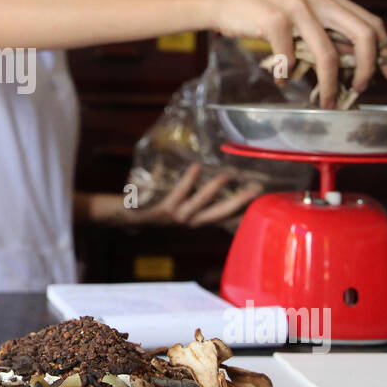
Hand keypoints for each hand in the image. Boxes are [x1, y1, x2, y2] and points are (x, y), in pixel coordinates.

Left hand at [128, 163, 262, 227]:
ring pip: (198, 206)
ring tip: (227, 176)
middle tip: (257, 189)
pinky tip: (195, 167)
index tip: (263, 198)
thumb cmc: (152, 203)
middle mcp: (188, 222)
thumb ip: (190, 190)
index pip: (223, 216)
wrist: (122, 215)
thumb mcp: (175, 199)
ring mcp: (174, 218)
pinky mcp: (160, 211)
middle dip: (238, 203)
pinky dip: (186, 181)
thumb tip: (208, 164)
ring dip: (213, 191)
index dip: (243, 209)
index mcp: (194, 219)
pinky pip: (176, 194)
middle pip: (218, 215)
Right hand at [199, 0, 386, 107]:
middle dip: (367, 67)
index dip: (385, 51)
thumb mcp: (300, 18)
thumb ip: (325, 32)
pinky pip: (290, 57)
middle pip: (361, 35)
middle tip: (361, 88)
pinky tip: (283, 81)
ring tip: (328, 101)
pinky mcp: (274, 18)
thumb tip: (352, 62)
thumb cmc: (262, 14)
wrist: (223, 1)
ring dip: (331, 83)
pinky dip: (288, 76)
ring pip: (328, 52)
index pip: (371, 22)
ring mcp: (297, 7)